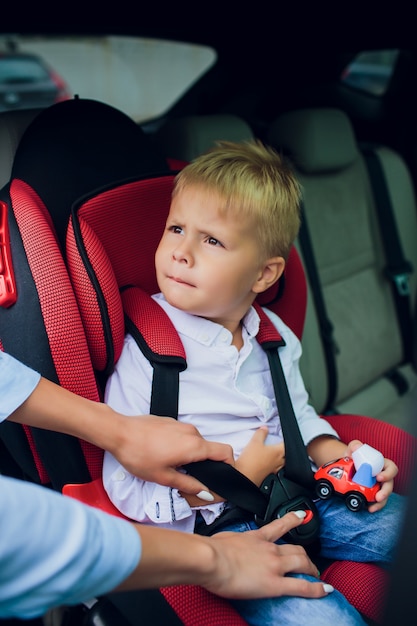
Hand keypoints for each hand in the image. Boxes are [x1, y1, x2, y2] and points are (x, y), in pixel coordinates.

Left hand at [111, 413, 234, 496]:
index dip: (229, 465)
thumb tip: (207, 494)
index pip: (225, 452)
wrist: (118, 432)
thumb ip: (188, 485)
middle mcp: (192, 432)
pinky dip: (180, 447)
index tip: (223, 477)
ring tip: (170, 466)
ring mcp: (181, 424)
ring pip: (195, 443)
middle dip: (204, 465)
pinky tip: (162, 454)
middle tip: (188, 478)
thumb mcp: (164, 477)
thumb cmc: (139, 455)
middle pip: (209, 449)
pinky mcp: (171, 422)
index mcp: (194, 446)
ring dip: (190, 456)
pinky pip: (183, 436)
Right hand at [199, 511, 331, 598]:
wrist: (211, 558)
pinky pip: (302, 586)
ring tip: (318, 576)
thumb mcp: (223, 539)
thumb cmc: (211, 549)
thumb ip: (231, 543)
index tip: (302, 516)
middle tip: (310, 562)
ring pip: (302, 563)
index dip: (293, 520)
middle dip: (306, 555)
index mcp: (256, 537)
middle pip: (296, 548)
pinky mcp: (275, 583)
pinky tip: (325, 590)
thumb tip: (226, 547)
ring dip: (312, 569)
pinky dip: (316, 589)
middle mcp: (269, 549)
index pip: (279, 526)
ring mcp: (275, 565)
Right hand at [235, 427, 284, 485]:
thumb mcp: (254, 442)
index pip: (287, 444)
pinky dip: (273, 464)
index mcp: (278, 452)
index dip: (286, 439)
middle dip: (284, 449)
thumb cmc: (251, 461)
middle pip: (286, 455)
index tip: (283, 435)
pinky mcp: (267, 474)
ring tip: (274, 452)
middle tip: (279, 443)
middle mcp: (278, 462)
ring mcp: (273, 469)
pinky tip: (267, 462)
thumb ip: (261, 433)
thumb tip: (264, 428)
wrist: (244, 476)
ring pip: (281, 462)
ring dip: (279, 457)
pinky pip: (274, 468)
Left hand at [347, 440, 397, 511]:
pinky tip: (368, 508)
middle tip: (378, 496)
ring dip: (380, 502)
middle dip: (385, 492)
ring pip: (384, 495)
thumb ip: (355, 446)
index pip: (391, 468)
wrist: (345, 466)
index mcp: (381, 464)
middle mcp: (382, 476)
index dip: (388, 474)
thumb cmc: (354, 457)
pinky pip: (376, 501)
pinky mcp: (372, 493)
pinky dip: (373, 506)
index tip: (379, 477)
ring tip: (372, 507)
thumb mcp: (353, 450)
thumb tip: (357, 446)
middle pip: (389, 485)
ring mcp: (378, 486)